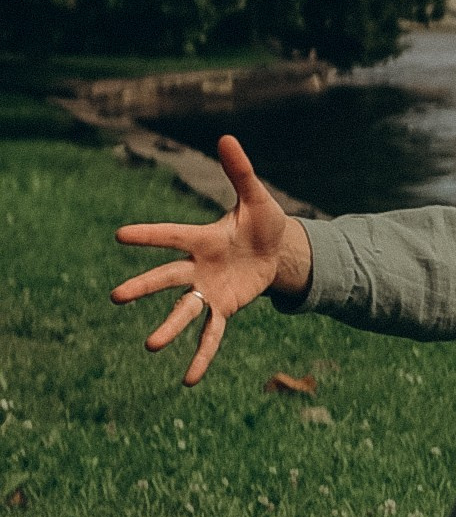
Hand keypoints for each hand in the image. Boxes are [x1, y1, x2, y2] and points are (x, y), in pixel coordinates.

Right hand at [110, 133, 309, 385]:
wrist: (278, 252)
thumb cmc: (262, 222)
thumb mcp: (257, 198)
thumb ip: (240, 171)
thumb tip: (226, 136)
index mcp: (202, 238)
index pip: (172, 235)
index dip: (149, 236)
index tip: (120, 236)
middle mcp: (198, 267)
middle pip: (168, 277)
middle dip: (145, 286)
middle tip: (116, 296)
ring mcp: (208, 291)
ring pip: (184, 311)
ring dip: (169, 328)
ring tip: (151, 346)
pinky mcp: (224, 309)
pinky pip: (211, 336)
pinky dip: (201, 357)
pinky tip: (190, 380)